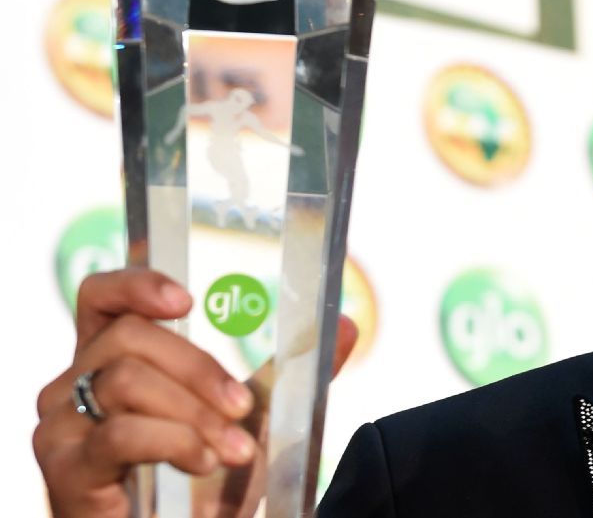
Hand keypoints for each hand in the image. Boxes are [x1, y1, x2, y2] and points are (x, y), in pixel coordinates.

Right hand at [33, 268, 357, 517]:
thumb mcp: (249, 419)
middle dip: (199, 368)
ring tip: (233, 450)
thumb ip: (289, 373)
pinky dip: (174, 441)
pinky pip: (119, 432)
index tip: (186, 299)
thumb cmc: (200, 486)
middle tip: (242, 407)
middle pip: (128, 337)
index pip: (101, 298)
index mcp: (111, 362)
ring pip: (127, 381)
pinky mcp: (66, 469)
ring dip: (195, 413)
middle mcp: (75, 386)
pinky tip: (204, 462)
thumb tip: (349, 326)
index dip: (136, 285)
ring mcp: (62, 427)